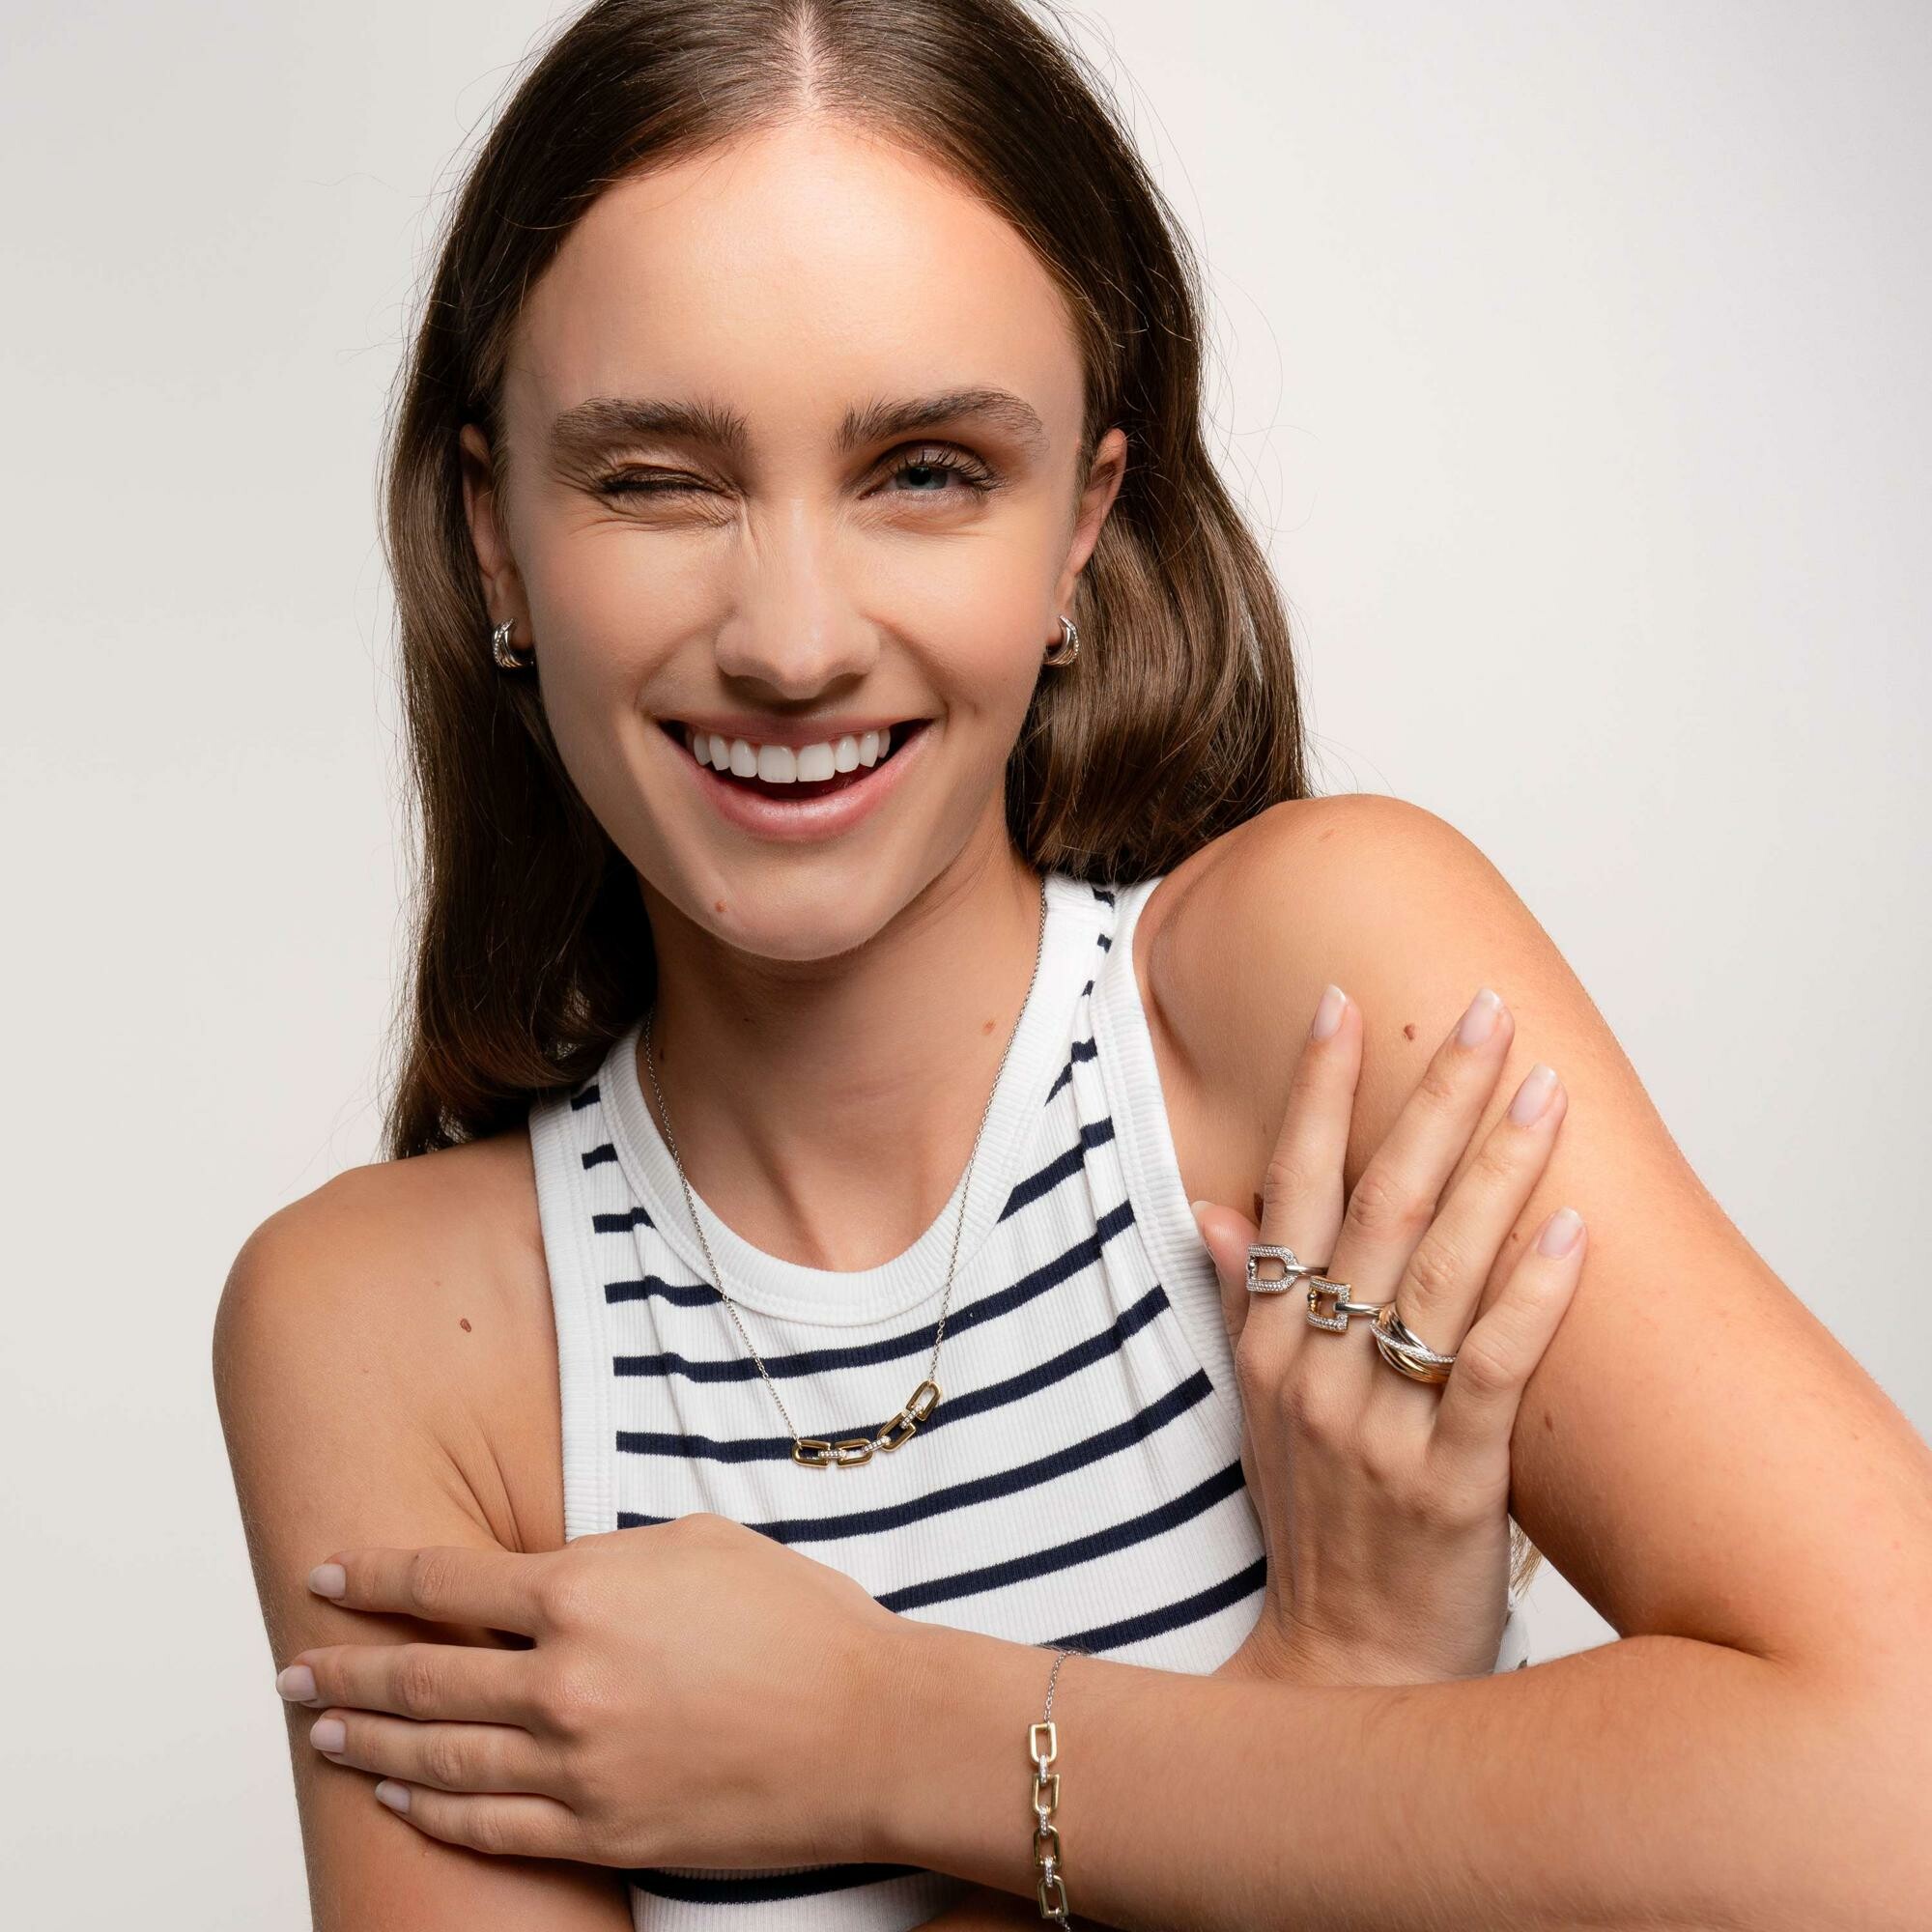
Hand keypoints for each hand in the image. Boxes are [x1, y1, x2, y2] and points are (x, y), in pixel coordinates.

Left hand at [275, 1511, 905, 1867]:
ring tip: (320, 1727)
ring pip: (437, 1756)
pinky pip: (489, 1827)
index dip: (373, 1576)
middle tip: (289, 1664)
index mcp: (583, 1594)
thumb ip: (605, 1556)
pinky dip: (431, 1810)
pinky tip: (397, 1793)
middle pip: (420, 1675)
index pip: (444, 1580)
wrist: (869, 1728)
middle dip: (343, 1667)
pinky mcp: (601, 1833)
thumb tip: (549, 1571)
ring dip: (369, 1740)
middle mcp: (562, 1683)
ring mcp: (576, 1768)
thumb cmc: (798, 1621)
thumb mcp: (698, 1544)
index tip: (325, 1574)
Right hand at [1192, 983, 1584, 1686]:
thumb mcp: (1260, 1412)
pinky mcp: (1448, 1484)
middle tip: (1480, 1012)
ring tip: (1542, 1089)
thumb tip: (1215, 1209)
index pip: (1290, 1192)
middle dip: (1430, 1102)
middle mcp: (1310, 1372)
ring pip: (1436, 1273)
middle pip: (1374, 1210)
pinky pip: (1488, 1370)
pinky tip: (1571, 1229)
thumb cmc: (1316, 1527)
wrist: (1346, 1667)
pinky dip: (1530, 1296)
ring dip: (1495, 1172)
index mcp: (1266, 1345)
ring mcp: (1376, 1426)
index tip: (1343, 1006)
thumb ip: (1243, 1301)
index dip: (1315, 1095)